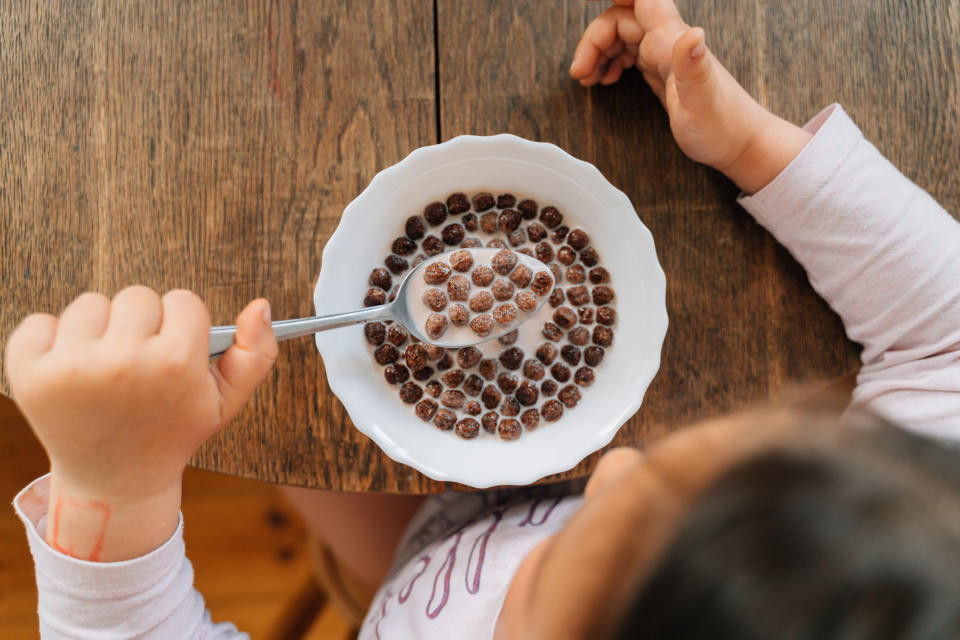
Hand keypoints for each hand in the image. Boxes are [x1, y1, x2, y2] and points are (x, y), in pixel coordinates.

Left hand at [5, 287, 276, 559]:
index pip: (183, 301)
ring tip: (105, 370)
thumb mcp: (226, 401)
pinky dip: (51, 341)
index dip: (182, 328)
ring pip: (91, 303)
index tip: (174, 357)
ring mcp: (70, 367)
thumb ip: (256, 353)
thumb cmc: (173, 431)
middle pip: (138, 296)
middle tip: (139, 367)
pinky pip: (39, 321)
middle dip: (141, 325)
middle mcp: (122, 363)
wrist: (114, 482)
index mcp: (174, 365)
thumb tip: (261, 304)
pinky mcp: (28, 372)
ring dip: (98, 330)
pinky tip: (68, 373)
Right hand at [570, 0, 810, 192]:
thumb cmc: (722, 127)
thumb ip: (693, 67)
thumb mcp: (701, 102)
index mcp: (672, 42)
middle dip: (594, 40)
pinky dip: (610, 61)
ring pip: (622, 34)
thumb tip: (692, 34)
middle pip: (621, 18)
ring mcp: (665, 55)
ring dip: (598, 51)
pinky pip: (629, 52)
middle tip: (580, 74)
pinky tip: (605, 80)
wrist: (740, 143)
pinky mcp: (662, 71)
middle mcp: (668, 42)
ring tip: (586, 79)